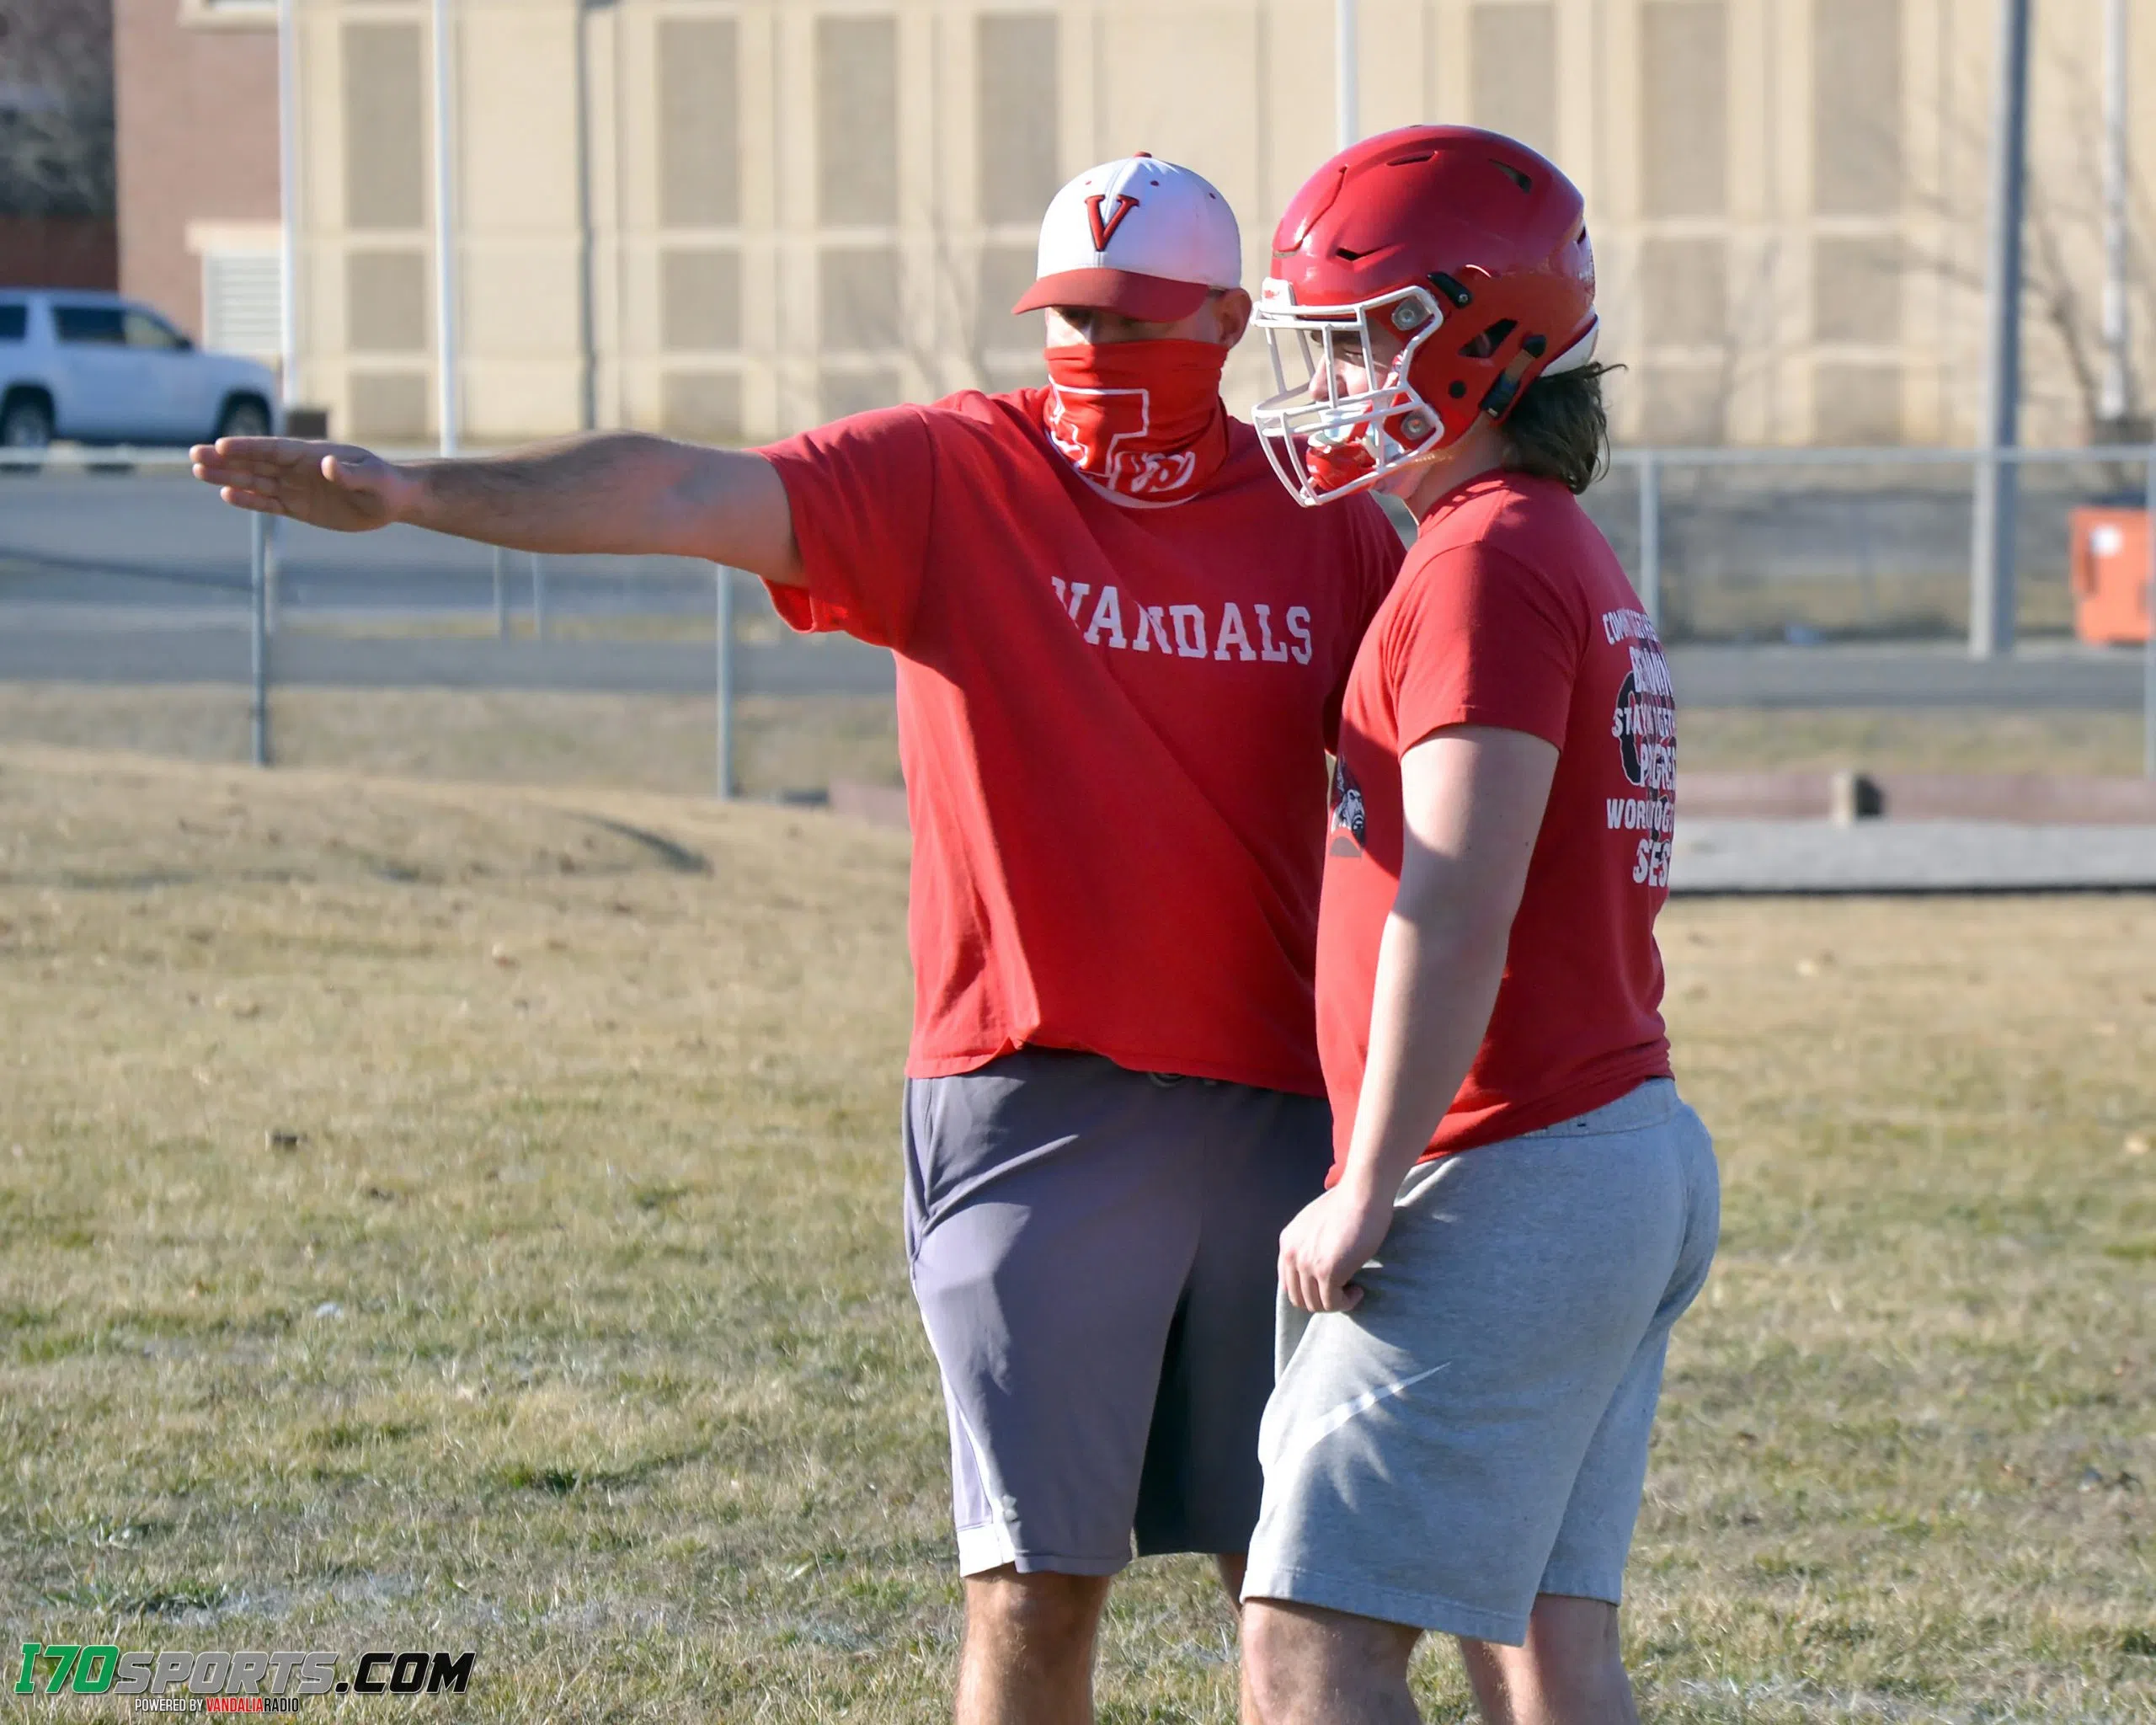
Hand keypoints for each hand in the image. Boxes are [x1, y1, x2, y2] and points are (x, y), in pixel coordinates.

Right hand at [189, 437, 420, 532]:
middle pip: (255, 462)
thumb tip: (326, 464)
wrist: (392, 500)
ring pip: (255, 481)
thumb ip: (349, 472)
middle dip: (225, 459)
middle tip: (193, 455)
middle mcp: (298, 468)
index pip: (274, 449)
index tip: (220, 446)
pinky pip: (269, 502)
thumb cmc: (385, 483)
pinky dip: (249, 500)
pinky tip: (227, 495)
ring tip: (197, 472)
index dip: (247, 448)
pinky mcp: (298, 507)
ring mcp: (296, 486)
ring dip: (228, 477)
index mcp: (312, 454)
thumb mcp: (372, 478)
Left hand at [1278, 1180, 1395, 1313]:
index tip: (1328, 1287)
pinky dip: (1346, 1303)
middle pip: (1298, 1298)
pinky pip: (1332, 1303)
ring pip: (1315, 1304)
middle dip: (1321, 1300)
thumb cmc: (1348, 1204)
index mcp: (1286, 1242)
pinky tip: (1358, 1292)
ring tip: (1352, 1291)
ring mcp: (1307, 1264)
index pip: (1288, 1283)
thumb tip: (1317, 1265)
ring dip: (1335, 1303)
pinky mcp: (1326, 1271)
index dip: (1308, 1291)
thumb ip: (1308, 1243)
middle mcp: (1291, 1254)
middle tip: (1342, 1292)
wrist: (1363, 1193)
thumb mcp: (1315, 1223)